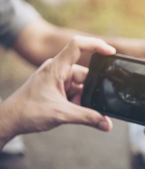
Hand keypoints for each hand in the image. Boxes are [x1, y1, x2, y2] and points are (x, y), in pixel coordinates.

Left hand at [0, 36, 115, 148]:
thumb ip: (87, 118)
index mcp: (56, 68)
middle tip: (89, 105)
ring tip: (75, 111)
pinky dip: (78, 102)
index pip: (77, 46)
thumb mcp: (62, 114)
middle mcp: (58, 70)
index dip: (96, 45)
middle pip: (84, 74)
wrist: (10, 121)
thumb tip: (107, 123)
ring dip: (82, 99)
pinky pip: (76, 92)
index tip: (111, 52)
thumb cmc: (27, 112)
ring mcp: (58, 79)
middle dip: (90, 91)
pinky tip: (73, 111)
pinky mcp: (58, 88)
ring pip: (81, 86)